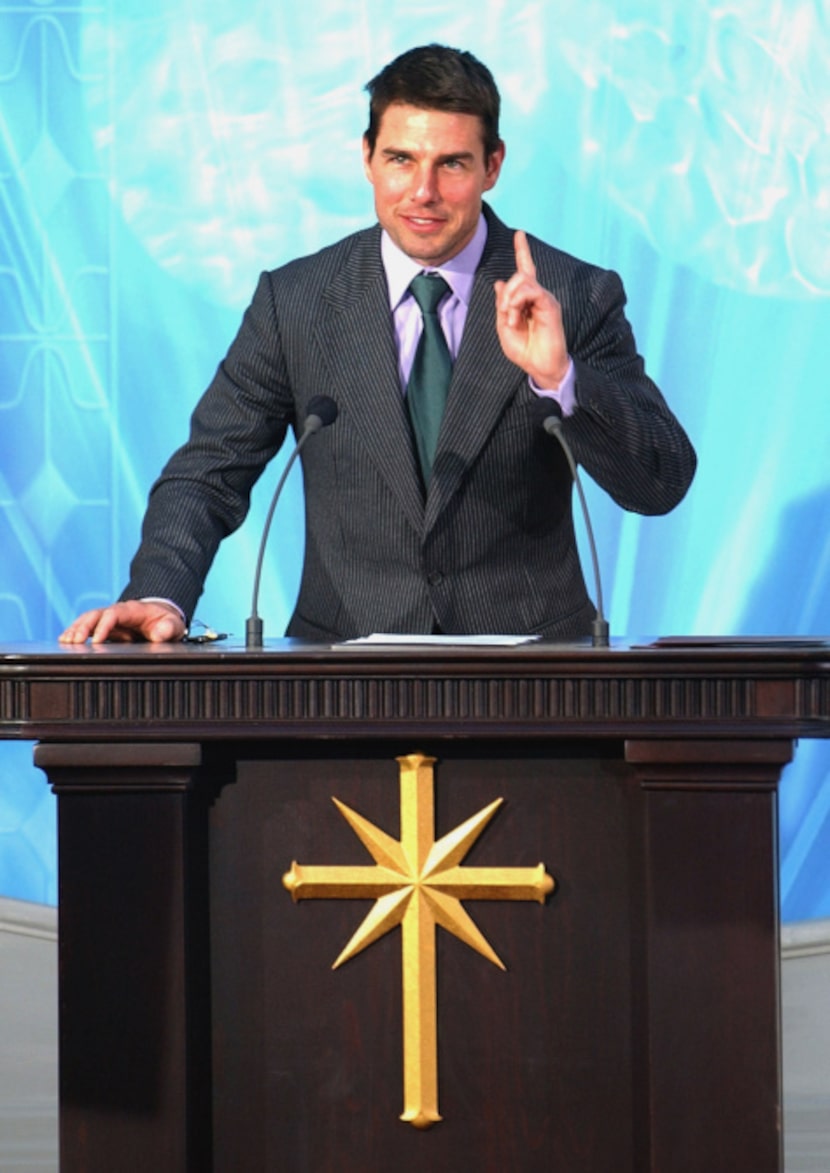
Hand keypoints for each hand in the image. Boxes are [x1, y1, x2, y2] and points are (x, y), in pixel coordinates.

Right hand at [59, 600, 186, 644]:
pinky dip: (75, 632)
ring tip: (65, 640)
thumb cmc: (166, 622)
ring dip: (75, 629)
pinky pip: (87, 627)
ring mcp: (109, 619)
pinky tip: (64, 640)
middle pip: (95, 615)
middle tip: (73, 641)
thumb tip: (159, 634)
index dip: (104, 626)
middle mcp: (117, 612)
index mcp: (132, 610)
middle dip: (83, 627)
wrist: (162, 618)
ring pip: (87, 620)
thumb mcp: (173, 625)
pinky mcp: (104, 627)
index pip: (113, 614)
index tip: (97, 640)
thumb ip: (168, 628)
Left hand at [494, 230, 569, 387]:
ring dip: (511, 299)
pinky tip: (516, 317)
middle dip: (507, 292)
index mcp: (526, 300)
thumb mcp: (504, 327)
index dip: (522, 251)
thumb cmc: (525, 350)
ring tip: (511, 319)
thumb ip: (502, 305)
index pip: (525, 270)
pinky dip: (518, 301)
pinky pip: (532, 291)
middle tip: (506, 315)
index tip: (520, 234)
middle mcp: (538, 296)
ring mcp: (545, 299)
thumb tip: (500, 282)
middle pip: (520, 274)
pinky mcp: (550, 305)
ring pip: (524, 280)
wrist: (540, 367)